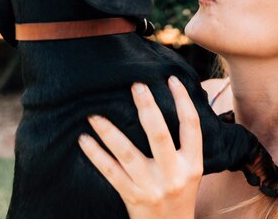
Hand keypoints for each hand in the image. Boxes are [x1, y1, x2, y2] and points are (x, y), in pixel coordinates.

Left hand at [78, 76, 202, 218]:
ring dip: (109, 132)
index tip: (171, 79)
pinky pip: (110, 172)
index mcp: (193, 164)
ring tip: (95, 114)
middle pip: (159, 134)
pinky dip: (96, 155)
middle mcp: (174, 174)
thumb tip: (171, 105)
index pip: (190, 125)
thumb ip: (184, 145)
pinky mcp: (132, 196)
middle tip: (136, 85)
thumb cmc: (179, 194)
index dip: (182, 100)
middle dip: (147, 107)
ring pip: (127, 153)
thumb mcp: (191, 170)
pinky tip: (84, 140)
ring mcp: (151, 186)